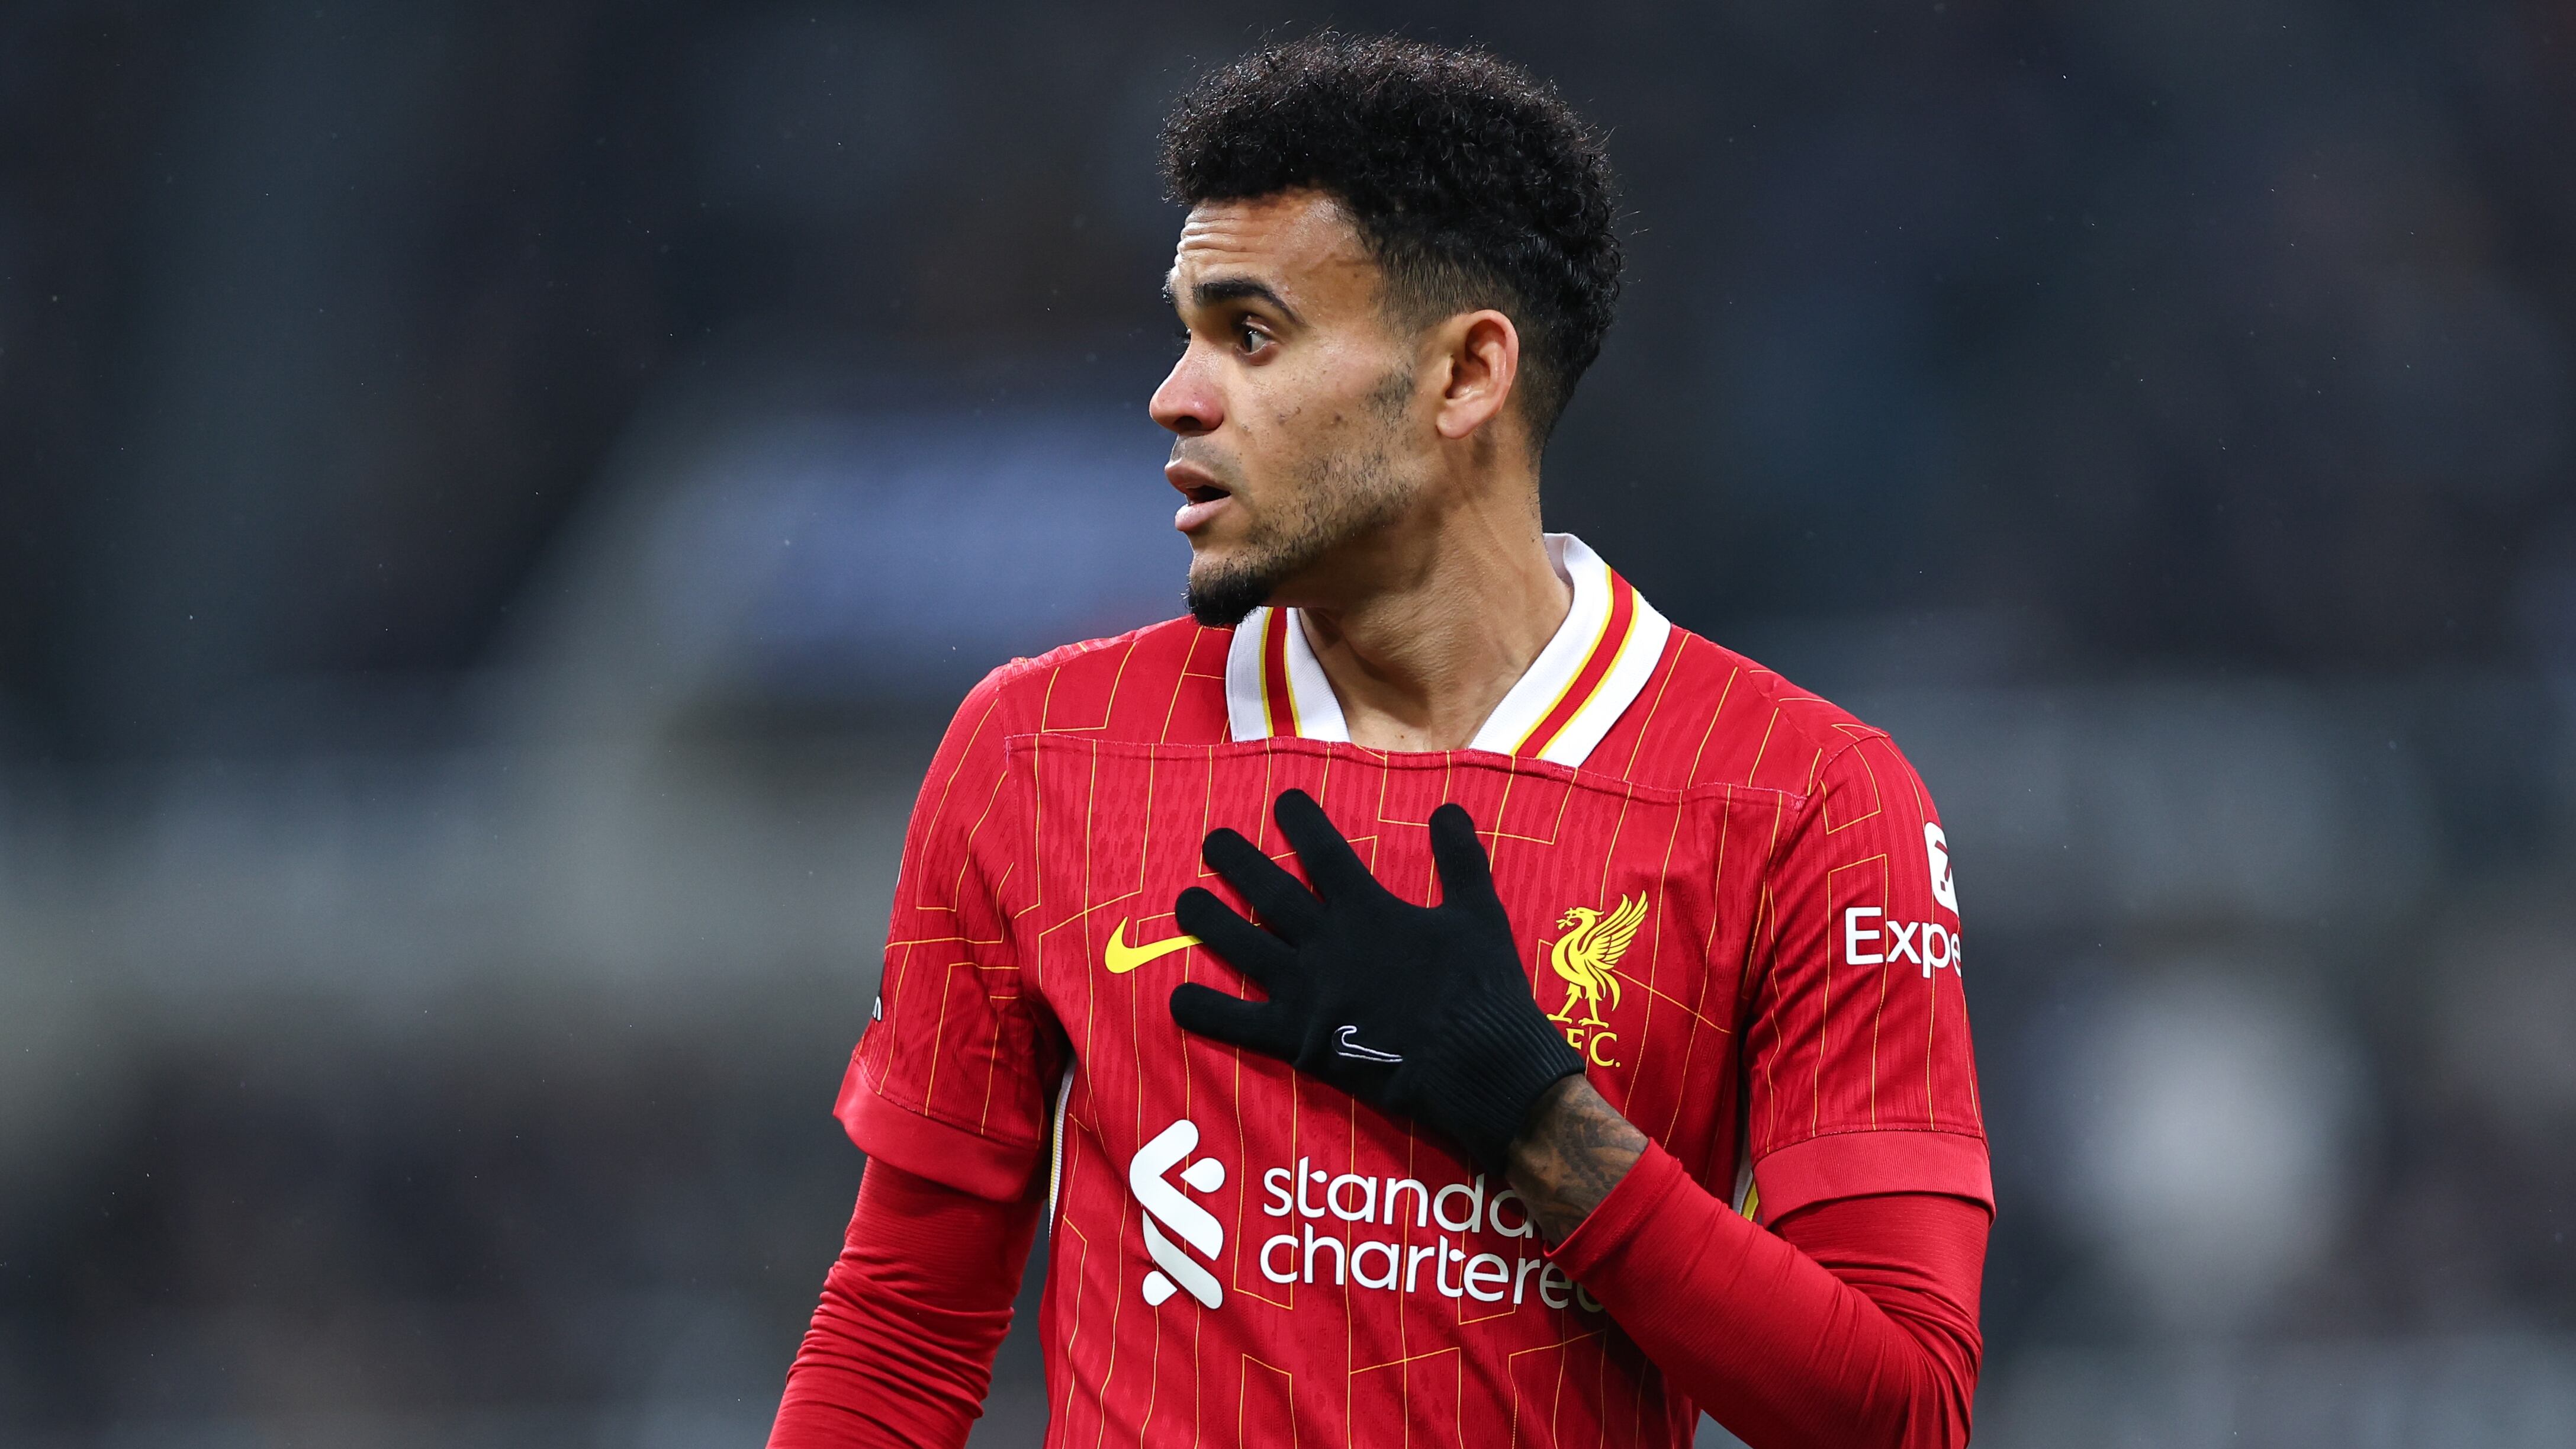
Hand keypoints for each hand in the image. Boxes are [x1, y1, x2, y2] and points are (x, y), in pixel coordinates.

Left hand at [1169, 789, 1585, 1171]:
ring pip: (1244, 947)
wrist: (1478, 1063)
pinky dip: (1207, 1012)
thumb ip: (1459, 860)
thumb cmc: (1482, 988)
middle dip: (1238, 862)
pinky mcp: (1299, 1039)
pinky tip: (1176, 999)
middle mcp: (1327, 944)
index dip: (1302, 822)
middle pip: (1270, 893)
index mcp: (1368, 910)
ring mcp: (1308, 992)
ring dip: (1210, 922)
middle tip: (1212, 840)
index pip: (1324, 852)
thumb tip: (1449, 809)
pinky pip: (1241, 1023)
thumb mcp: (1479, 913)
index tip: (1283, 800)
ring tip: (1183, 902)